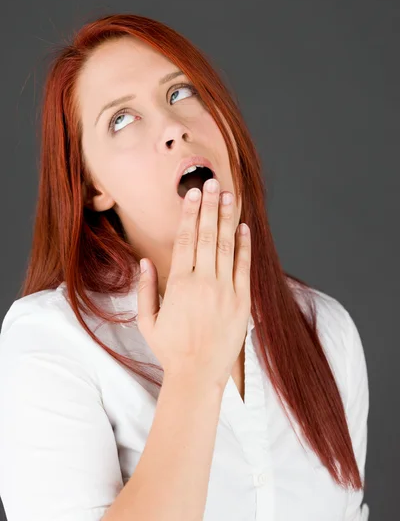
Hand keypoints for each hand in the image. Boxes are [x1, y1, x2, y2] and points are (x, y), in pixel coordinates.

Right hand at [137, 178, 250, 389]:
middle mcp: (204, 283)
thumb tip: (144, 261)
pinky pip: (244, 268)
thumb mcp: (147, 321)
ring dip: (227, 219)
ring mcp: (226, 292)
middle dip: (209, 206)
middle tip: (211, 182)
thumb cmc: (170, 349)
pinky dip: (244, 246)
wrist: (198, 376)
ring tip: (228, 196)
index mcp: (179, 285)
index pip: (186, 240)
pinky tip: (244, 228)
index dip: (190, 214)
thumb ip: (146, 289)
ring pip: (227, 246)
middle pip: (207, 236)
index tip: (192, 194)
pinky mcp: (243, 302)